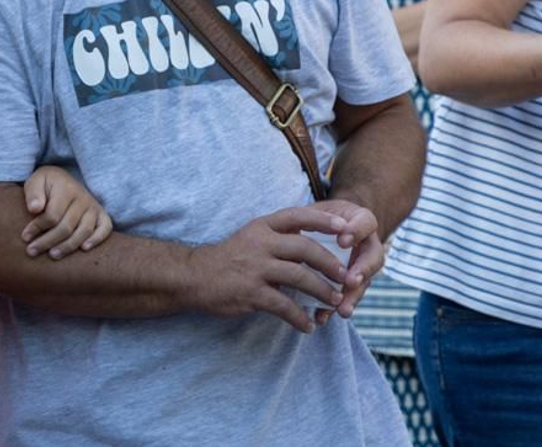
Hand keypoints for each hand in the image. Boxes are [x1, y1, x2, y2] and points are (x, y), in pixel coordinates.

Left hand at [21, 166, 112, 258]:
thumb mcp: (36, 181)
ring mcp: (93, 207)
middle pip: (66, 227)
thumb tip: (34, 209)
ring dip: (68, 246)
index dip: (37, 228)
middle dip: (48, 241)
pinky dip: (97, 239)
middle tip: (32, 251)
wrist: (64, 179)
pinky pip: (105, 228)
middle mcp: (82, 198)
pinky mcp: (101, 214)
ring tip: (52, 255)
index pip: (52, 215)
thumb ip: (33, 193)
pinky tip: (84, 249)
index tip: (25, 237)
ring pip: (84, 231)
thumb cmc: (46, 184)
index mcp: (65, 189)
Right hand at [188, 205, 355, 331]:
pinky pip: (283, 306)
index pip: (297, 216)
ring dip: (322, 291)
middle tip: (346, 276)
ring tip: (335, 302)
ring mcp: (256, 268)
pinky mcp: (251, 293)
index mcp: (262, 227)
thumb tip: (314, 243)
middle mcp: (260, 243)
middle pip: (304, 248)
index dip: (323, 220)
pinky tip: (308, 326)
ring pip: (299, 277)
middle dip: (330, 263)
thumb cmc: (229, 257)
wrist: (194, 276)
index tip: (345, 226)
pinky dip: (299, 318)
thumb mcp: (251, 236)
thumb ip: (279, 238)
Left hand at [307, 199, 382, 319]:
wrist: (327, 228)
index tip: (342, 241)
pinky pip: (346, 297)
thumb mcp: (320, 210)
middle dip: (362, 271)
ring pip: (362, 283)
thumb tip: (301, 232)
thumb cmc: (323, 217)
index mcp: (362, 222)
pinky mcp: (349, 284)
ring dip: (352, 297)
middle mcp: (368, 245)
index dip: (357, 232)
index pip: (366, 223)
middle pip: (372, 259)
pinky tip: (322, 317)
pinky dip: (333, 308)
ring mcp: (361, 267)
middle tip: (351, 281)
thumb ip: (317, 219)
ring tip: (343, 311)